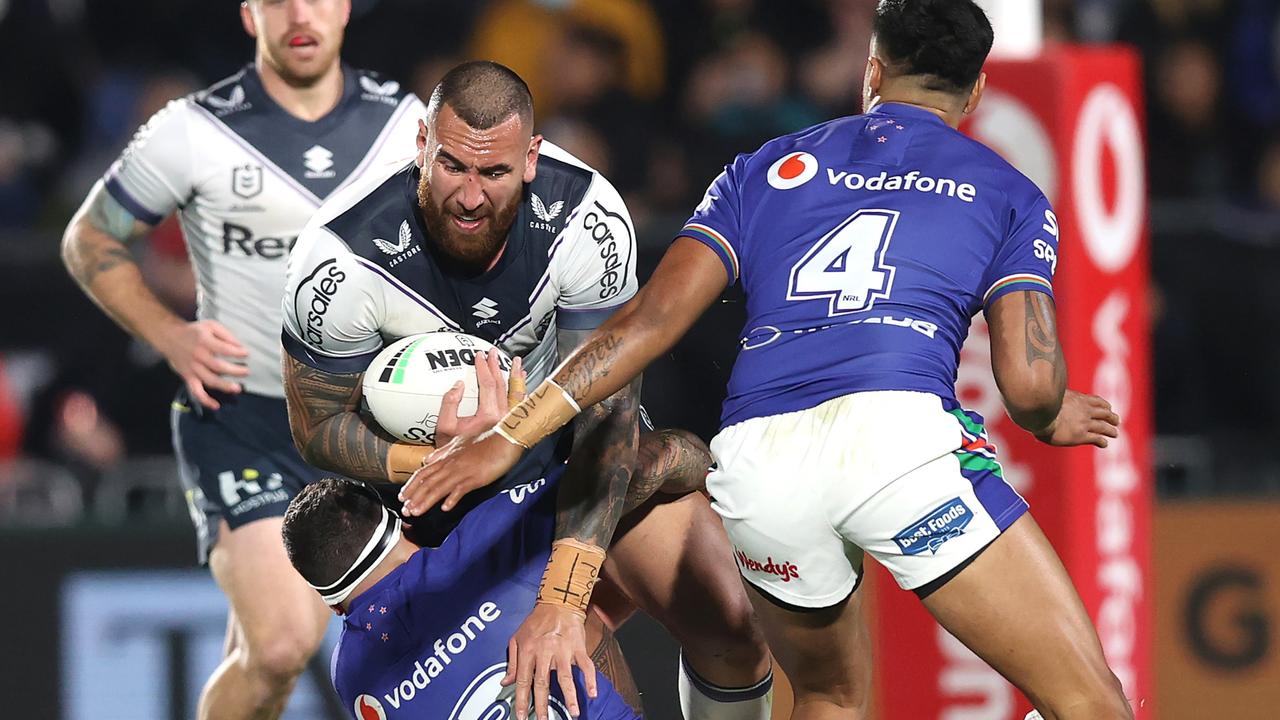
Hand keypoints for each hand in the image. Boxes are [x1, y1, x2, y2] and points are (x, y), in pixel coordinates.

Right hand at [156, 320, 248, 409]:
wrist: (169, 336)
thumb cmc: (193, 332)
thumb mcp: (210, 325)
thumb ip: (226, 334)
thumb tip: (239, 346)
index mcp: (204, 341)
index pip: (224, 349)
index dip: (237, 352)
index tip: (246, 354)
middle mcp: (198, 356)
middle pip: (218, 366)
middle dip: (235, 371)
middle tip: (246, 372)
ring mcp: (193, 368)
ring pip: (209, 380)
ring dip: (224, 386)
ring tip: (237, 388)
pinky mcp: (188, 377)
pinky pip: (196, 391)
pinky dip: (205, 400)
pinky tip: (215, 405)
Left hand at [399, 430, 523, 514]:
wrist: (505, 438)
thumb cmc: (486, 439)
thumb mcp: (460, 442)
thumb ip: (443, 452)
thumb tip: (428, 459)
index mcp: (447, 457)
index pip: (423, 472)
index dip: (411, 485)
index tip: (402, 496)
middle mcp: (451, 464)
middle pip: (427, 482)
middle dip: (414, 497)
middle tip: (404, 510)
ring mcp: (462, 471)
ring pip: (438, 487)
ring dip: (425, 501)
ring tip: (415, 512)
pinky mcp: (475, 478)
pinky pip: (460, 489)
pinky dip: (452, 499)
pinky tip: (445, 509)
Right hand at [434, 353, 524, 446]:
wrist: (464, 472)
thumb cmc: (453, 452)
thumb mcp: (444, 428)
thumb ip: (449, 404)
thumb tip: (457, 384)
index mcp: (488, 415)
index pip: (488, 385)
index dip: (483, 368)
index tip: (479, 356)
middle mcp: (502, 417)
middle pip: (503, 385)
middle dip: (498, 366)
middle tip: (494, 352)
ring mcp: (508, 421)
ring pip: (515, 394)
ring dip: (515, 377)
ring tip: (517, 363)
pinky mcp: (510, 427)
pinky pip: (518, 405)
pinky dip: (521, 391)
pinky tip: (522, 384)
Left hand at [502, 603, 596, 719]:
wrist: (558, 602)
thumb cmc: (536, 622)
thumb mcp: (517, 638)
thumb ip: (512, 662)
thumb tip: (505, 682)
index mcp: (528, 651)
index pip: (523, 680)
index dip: (521, 700)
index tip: (521, 716)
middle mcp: (545, 653)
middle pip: (543, 683)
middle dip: (542, 705)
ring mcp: (563, 651)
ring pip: (565, 677)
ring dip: (570, 696)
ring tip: (574, 713)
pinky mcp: (578, 648)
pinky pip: (586, 665)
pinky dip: (591, 679)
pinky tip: (593, 693)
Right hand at [1035, 389, 1119, 447]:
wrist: (1039, 415)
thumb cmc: (1040, 403)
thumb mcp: (1051, 392)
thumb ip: (1056, 392)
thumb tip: (1048, 385)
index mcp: (1078, 399)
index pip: (1096, 401)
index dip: (1104, 405)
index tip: (1108, 408)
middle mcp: (1085, 410)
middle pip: (1104, 413)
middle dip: (1111, 417)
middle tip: (1116, 421)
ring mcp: (1084, 423)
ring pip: (1104, 427)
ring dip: (1111, 430)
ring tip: (1114, 433)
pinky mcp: (1080, 436)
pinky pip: (1096, 438)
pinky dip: (1102, 441)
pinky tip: (1104, 444)